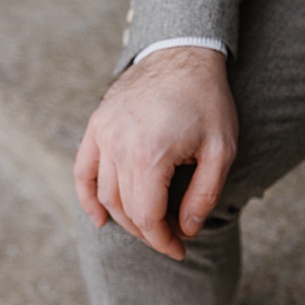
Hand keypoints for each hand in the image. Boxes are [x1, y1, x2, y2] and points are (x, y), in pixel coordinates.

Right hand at [73, 46, 236, 260]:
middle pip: (124, 208)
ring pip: (104, 193)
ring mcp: (102, 134)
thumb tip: (185, 229)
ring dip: (124, 218)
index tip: (180, 250)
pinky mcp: (96, 125)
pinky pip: (83, 170)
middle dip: (148, 232)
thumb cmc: (208, 101)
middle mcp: (118, 146)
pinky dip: (88, 197)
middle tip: (171, 238)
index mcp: (150, 155)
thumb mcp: (222, 150)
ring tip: (148, 228)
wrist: (183, 53)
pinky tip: (99, 219)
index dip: (162, 240)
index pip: (146, 216)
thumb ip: (204, 194)